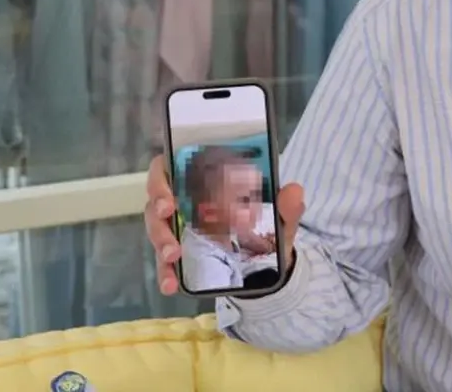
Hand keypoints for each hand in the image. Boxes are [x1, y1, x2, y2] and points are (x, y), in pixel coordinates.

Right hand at [144, 155, 306, 294]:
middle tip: (168, 215)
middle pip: (158, 197)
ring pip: (156, 228)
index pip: (172, 166)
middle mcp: (185, 201)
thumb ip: (287, 206)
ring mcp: (178, 228)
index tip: (170, 188)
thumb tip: (294, 190)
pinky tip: (171, 285)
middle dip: (159, 206)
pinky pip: (164, 263)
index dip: (162, 174)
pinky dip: (165, 273)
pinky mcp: (178, 254)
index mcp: (204, 181)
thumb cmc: (266, 228)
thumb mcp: (279, 218)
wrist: (266, 265)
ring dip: (160, 241)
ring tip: (173, 256)